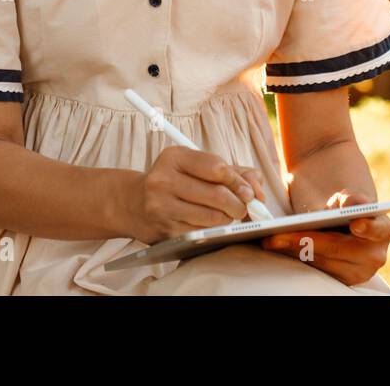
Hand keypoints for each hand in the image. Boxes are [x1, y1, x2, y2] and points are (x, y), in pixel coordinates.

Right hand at [122, 146, 266, 243]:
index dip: (239, 182)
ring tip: (229, 216)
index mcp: (174, 157)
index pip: (217, 168)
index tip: (250, 192)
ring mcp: (162, 206)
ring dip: (228, 220)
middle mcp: (164, 180)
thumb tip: (256, 186)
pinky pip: (202, 232)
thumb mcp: (194, 166)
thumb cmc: (173, 181)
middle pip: (217, 195)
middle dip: (239, 205)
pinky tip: (213, 225)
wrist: (133, 203)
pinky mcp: (164, 230)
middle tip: (245, 208)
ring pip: (212, 217)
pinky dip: (214, 231)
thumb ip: (230, 171)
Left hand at [260, 189, 389, 285]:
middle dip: (305, 240)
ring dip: (293, 249)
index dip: (367, 227)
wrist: (344, 223)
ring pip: (321, 261)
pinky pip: (314, 268)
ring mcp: (357, 272)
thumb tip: (346, 204)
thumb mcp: (347, 197)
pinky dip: (295, 255)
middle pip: (337, 248)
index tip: (355, 223)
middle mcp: (374, 256)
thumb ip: (349, 198)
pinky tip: (276, 245)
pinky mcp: (340, 280)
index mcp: (383, 230)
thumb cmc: (346, 207)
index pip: (378, 229)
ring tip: (271, 239)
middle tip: (278, 234)